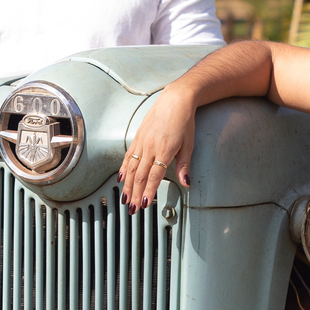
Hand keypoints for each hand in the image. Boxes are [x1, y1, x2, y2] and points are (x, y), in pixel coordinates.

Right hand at [119, 82, 196, 211]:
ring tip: (124, 199)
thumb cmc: (184, 120)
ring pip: (131, 168)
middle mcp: (150, 147)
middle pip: (139, 176)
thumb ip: (184, 165)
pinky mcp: (138, 137)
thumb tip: (186, 182)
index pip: (154, 177)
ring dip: (127, 186)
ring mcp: (142, 142)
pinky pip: (128, 156)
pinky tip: (120, 178)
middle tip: (132, 209)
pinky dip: (123, 169)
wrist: (175, 99)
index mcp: (164, 151)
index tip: (145, 204)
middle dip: (135, 194)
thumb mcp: (189, 144)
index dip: (148, 192)